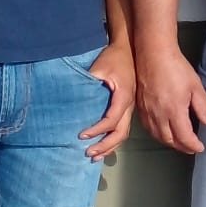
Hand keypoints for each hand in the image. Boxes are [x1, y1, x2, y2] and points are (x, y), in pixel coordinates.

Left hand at [79, 44, 135, 159]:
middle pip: (120, 133)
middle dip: (105, 145)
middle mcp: (129, 105)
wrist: (129, 50)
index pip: (111, 120)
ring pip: (123, 133)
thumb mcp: (100, 67)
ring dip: (110, 146)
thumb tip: (76, 95)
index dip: (97, 130)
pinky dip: (113, 139)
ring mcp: (130, 108)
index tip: (82, 135)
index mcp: (124, 97)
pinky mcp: (127, 108)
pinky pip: (122, 128)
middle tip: (88, 153)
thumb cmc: (114, 58)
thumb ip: (90, 81)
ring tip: (95, 156)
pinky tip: (103, 146)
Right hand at [135, 45, 205, 153]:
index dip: (193, 146)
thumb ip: (202, 106)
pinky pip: (148, 127)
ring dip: (169, 142)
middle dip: (182, 147)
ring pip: (157, 136)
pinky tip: (162, 131)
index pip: (184, 138)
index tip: (200, 147)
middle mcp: (159, 115)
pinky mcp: (140, 106)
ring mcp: (147, 111)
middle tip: (190, 147)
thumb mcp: (195, 86)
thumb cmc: (175, 67)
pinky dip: (157, 134)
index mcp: (174, 111)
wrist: (153, 53)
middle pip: (170, 140)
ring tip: (178, 142)